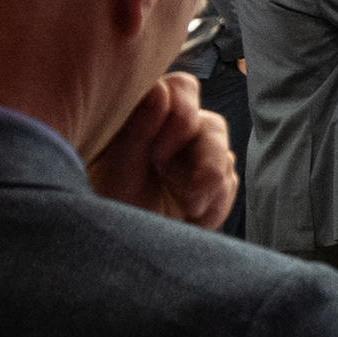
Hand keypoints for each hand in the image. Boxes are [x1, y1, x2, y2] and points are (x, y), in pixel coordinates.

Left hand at [91, 70, 237, 230]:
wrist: (123, 247)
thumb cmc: (108, 203)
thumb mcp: (117, 168)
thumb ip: (138, 129)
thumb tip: (160, 91)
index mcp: (148, 115)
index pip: (182, 89)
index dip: (181, 114)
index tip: (157, 156)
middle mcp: (175, 131)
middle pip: (212, 126)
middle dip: (207, 163)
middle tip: (190, 199)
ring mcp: (196, 157)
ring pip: (225, 157)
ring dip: (212, 189)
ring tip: (190, 213)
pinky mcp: (212, 184)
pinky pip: (229, 186)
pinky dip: (214, 206)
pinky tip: (193, 219)